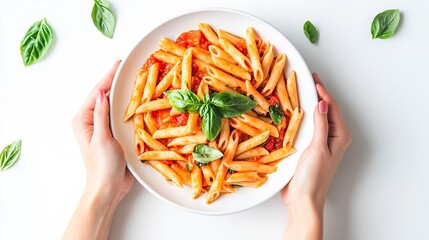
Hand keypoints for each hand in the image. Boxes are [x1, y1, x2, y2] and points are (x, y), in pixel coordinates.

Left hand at [72, 59, 133, 202]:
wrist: (108, 188)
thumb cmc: (102, 166)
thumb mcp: (102, 138)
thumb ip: (101, 115)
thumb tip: (103, 93)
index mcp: (83, 119)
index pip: (97, 92)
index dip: (108, 77)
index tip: (119, 63)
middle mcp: (91, 120)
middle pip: (104, 95)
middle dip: (115, 81)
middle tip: (128, 67)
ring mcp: (102, 127)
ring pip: (112, 104)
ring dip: (122, 92)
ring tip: (133, 79)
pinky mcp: (112, 133)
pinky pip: (119, 114)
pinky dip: (127, 105)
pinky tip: (136, 100)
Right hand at [281, 73, 351, 238]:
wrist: (303, 199)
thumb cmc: (313, 177)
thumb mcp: (318, 148)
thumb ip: (320, 125)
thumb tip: (322, 103)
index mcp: (339, 136)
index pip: (332, 108)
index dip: (323, 92)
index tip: (313, 79)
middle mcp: (332, 137)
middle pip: (326, 110)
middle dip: (317, 95)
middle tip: (307, 80)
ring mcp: (321, 142)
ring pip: (316, 118)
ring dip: (309, 105)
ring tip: (300, 92)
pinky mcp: (310, 147)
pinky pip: (307, 127)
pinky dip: (301, 117)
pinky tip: (293, 112)